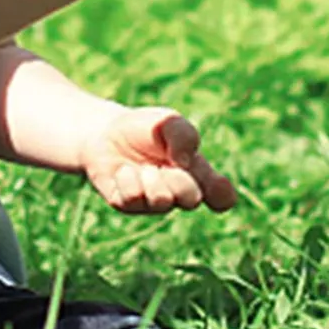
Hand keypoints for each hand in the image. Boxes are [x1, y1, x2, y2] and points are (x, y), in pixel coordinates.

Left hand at [79, 105, 236, 214]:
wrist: (106, 133)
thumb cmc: (146, 128)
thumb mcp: (168, 122)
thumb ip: (183, 136)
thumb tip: (184, 162)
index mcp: (198, 175)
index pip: (222, 197)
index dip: (222, 194)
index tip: (217, 184)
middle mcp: (179, 194)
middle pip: (191, 200)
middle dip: (179, 180)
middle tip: (166, 163)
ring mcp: (154, 204)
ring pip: (161, 201)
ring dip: (150, 176)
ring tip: (144, 166)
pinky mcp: (128, 207)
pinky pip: (132, 198)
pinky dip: (127, 178)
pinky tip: (124, 171)